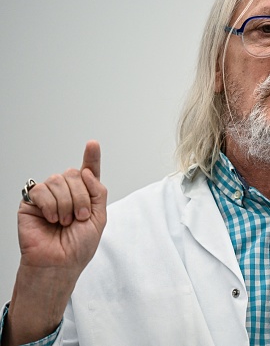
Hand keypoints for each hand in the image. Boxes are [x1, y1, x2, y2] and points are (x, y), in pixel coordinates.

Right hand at [17, 140, 107, 273]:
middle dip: (81, 196)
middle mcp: (66, 193)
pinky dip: (50, 205)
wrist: (58, 264)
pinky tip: (51, 218)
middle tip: (78, 217)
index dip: (91, 157)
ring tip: (64, 221)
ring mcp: (49, 196)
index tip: (92, 144)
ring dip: (66, 203)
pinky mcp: (31, 202)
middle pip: (75, 174)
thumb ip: (98, 192)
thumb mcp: (99, 218)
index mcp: (84, 196)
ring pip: (59, 180)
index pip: (88, 172)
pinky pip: (42, 189)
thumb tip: (87, 171)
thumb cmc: (77, 247)